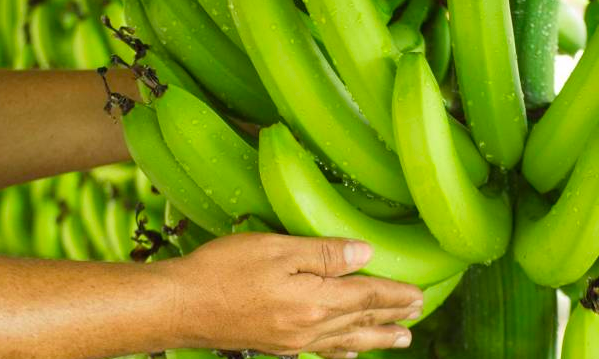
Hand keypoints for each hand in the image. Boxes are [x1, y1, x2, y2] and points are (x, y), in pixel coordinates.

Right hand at [166, 233, 423, 357]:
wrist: (179, 306)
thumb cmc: (224, 270)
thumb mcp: (277, 249)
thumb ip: (324, 254)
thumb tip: (366, 254)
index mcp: (315, 301)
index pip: (367, 296)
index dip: (395, 295)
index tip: (419, 296)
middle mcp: (309, 327)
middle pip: (361, 322)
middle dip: (391, 318)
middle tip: (417, 317)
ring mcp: (292, 341)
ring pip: (345, 341)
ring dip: (374, 339)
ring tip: (398, 340)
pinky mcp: (275, 345)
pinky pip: (321, 351)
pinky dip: (341, 351)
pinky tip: (346, 353)